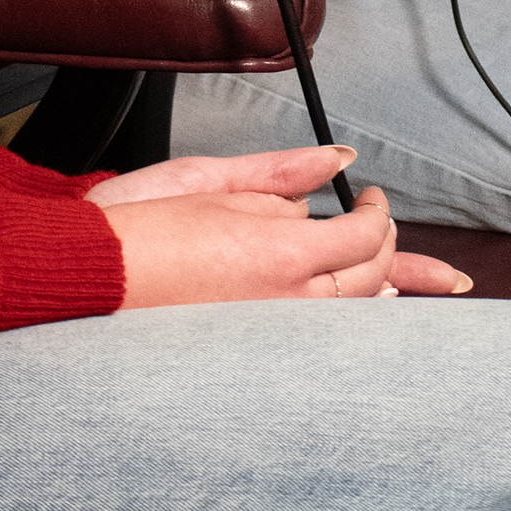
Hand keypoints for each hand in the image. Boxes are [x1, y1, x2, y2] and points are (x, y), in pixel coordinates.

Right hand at [94, 148, 473, 303]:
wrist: (92, 281)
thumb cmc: (142, 227)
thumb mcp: (216, 180)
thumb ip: (286, 172)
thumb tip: (339, 159)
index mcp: (285, 253)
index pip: (365, 234)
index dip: (376, 211)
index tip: (368, 195)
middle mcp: (290, 302)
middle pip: (371, 275)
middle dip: (387, 244)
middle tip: (380, 221)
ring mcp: (275, 334)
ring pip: (355, 315)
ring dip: (386, 291)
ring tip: (418, 283)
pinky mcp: (254, 351)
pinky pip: (323, 339)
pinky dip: (352, 324)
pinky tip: (362, 318)